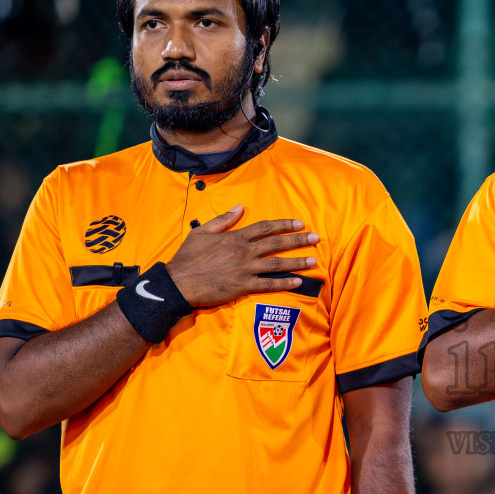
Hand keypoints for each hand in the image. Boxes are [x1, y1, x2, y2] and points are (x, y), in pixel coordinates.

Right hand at [166, 205, 318, 307]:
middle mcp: (244, 251)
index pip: (265, 227)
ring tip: (313, 260)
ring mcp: (245, 269)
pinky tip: (298, 282)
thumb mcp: (202, 231)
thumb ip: (223, 219)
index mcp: (235, 236)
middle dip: (298, 240)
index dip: (284, 224)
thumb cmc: (188, 257)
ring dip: (297, 262)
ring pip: (277, 263)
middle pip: (276, 243)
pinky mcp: (243, 286)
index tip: (299, 224)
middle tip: (316, 238)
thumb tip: (239, 207)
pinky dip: (285, 283)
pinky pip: (269, 285)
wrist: (178, 282)